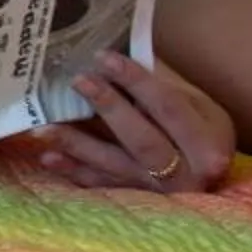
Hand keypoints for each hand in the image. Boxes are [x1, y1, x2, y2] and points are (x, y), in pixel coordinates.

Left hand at [32, 50, 235, 192]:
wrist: (207, 174)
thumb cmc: (200, 129)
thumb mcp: (196, 104)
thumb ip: (162, 82)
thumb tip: (119, 51)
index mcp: (207, 145)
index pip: (169, 109)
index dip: (137, 81)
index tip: (105, 57)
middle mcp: (186, 175)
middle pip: (142, 140)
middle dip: (109, 108)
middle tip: (78, 80)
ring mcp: (157, 192)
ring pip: (114, 165)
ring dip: (77, 144)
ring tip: (44, 126)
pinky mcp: (135, 200)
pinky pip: (100, 185)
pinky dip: (73, 171)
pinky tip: (47, 157)